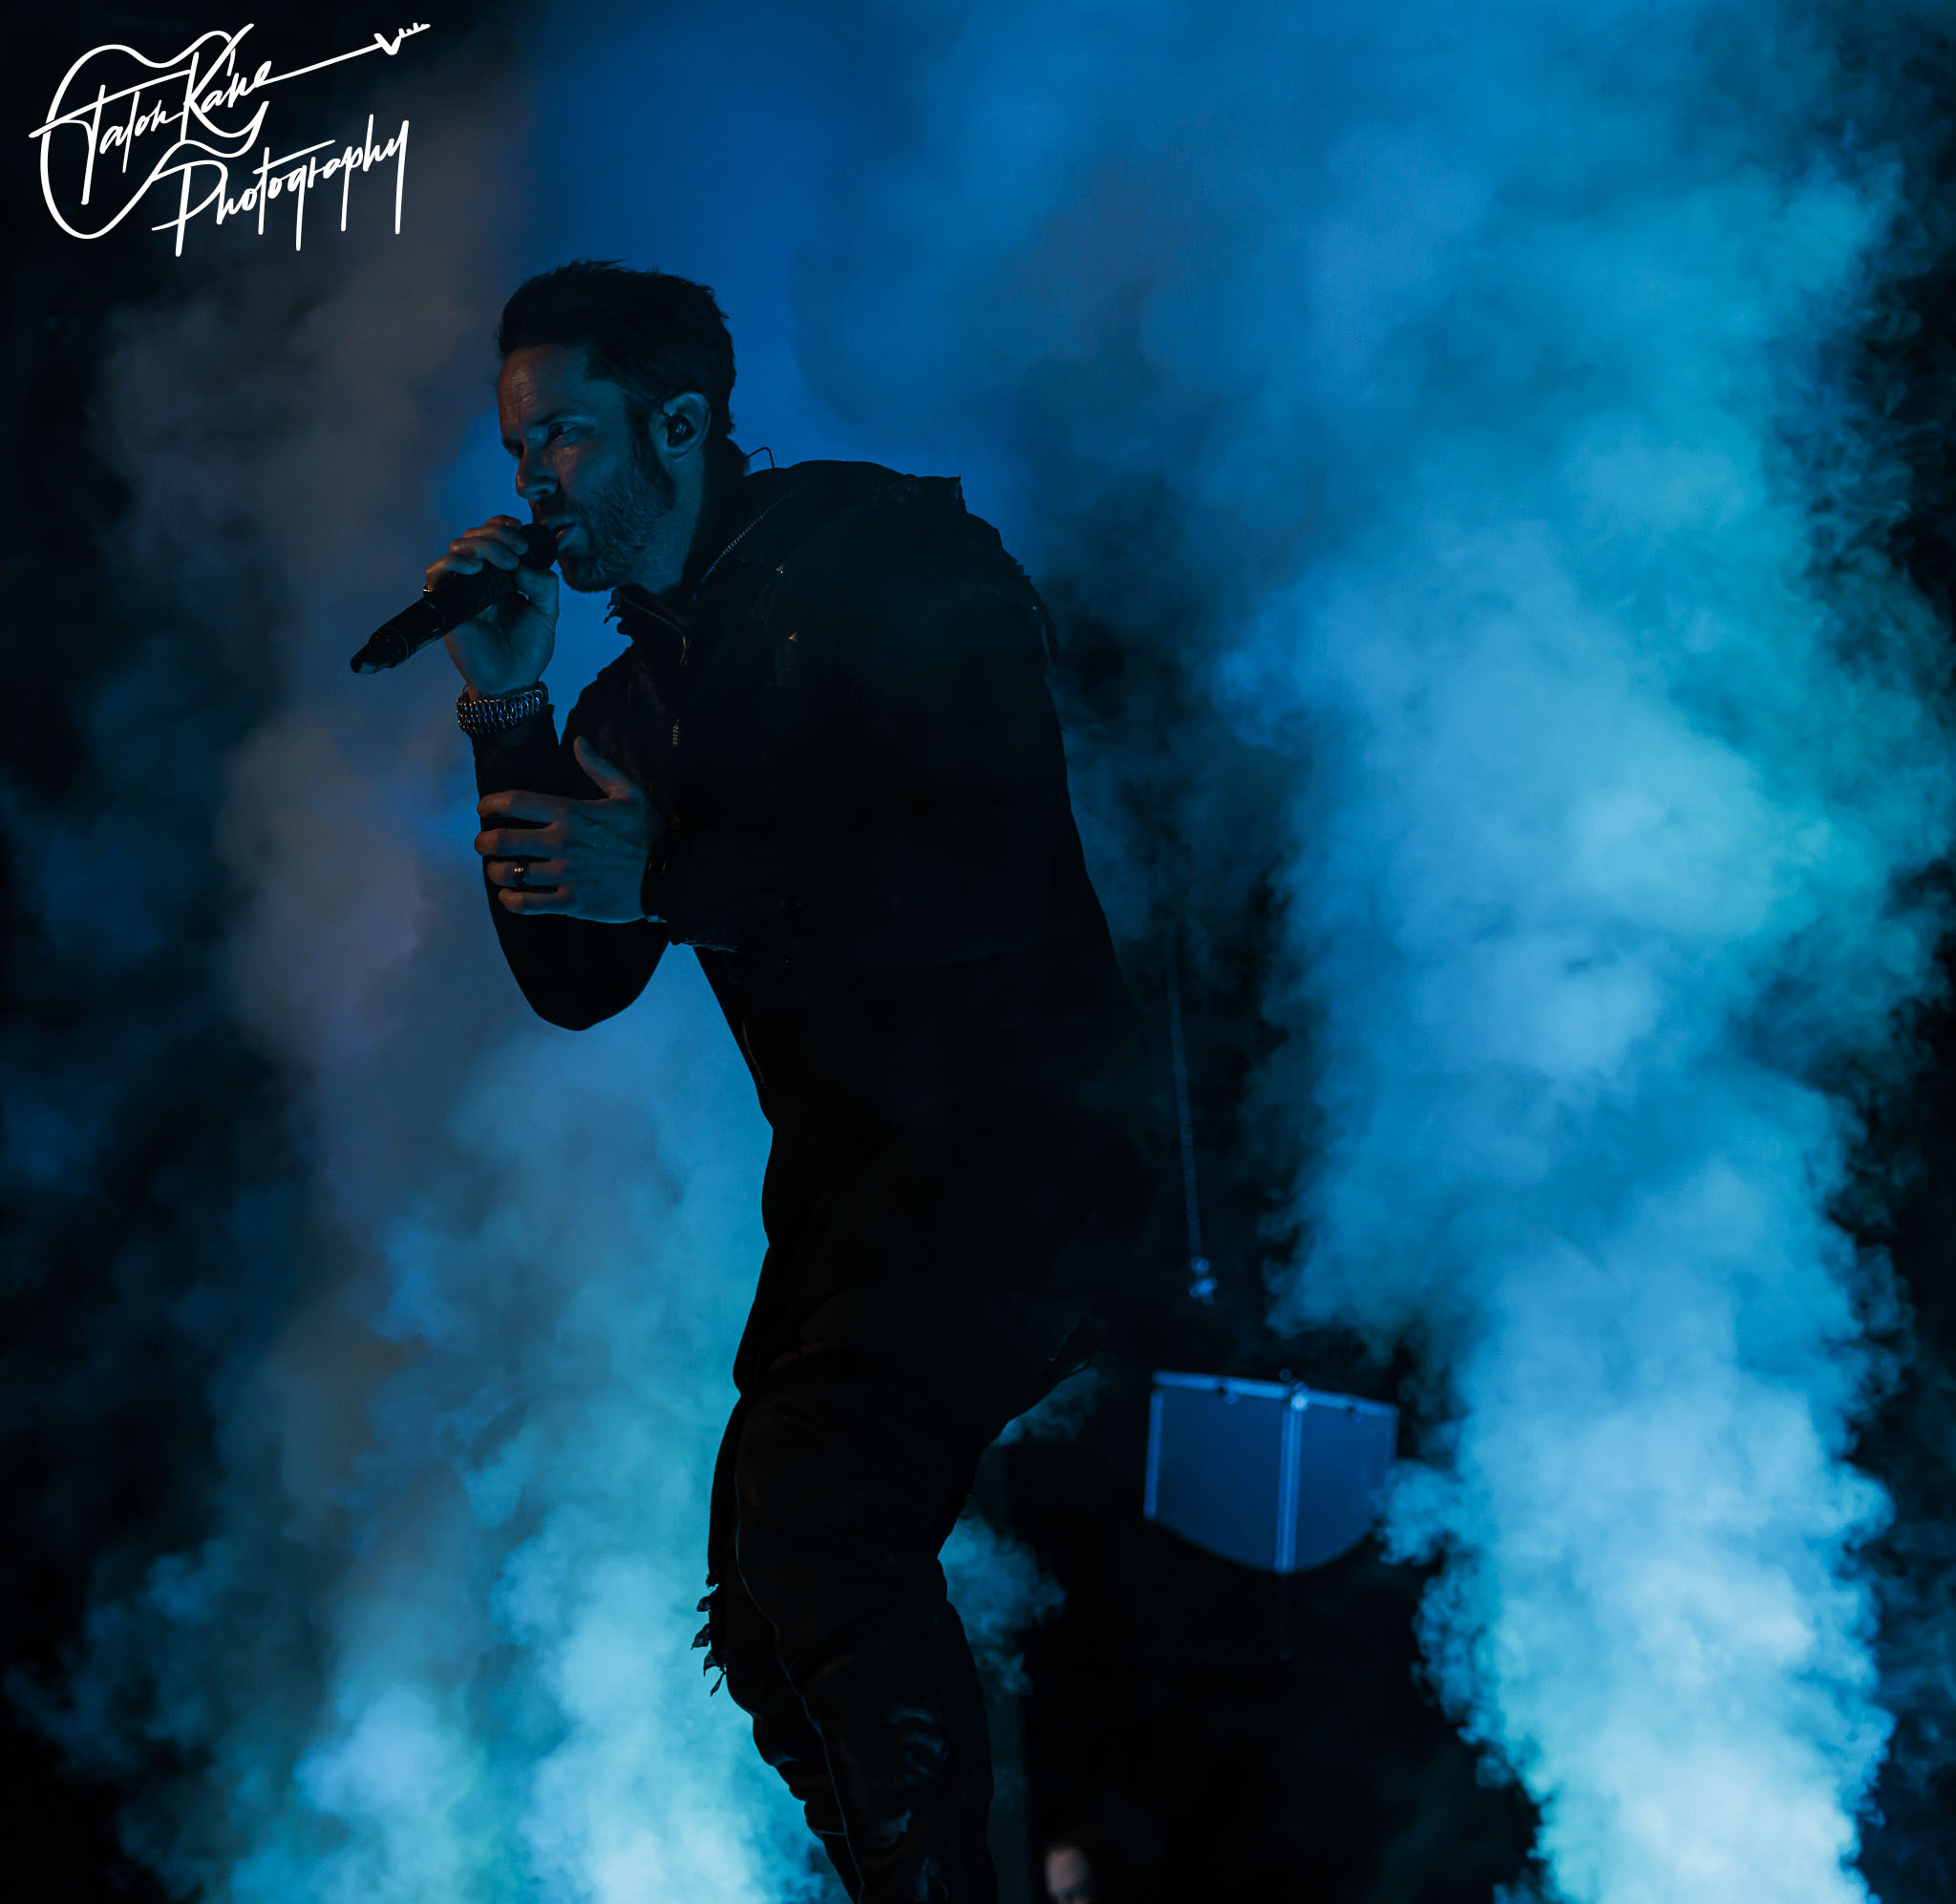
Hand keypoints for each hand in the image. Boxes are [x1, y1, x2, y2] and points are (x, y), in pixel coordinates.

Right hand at [429, 513, 558, 696]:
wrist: (513, 681)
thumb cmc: (528, 650)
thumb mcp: (547, 612)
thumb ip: (544, 584)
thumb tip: (523, 565)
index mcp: (501, 576)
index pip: (493, 536)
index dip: (502, 527)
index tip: (521, 535)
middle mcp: (479, 578)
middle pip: (475, 536)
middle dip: (497, 536)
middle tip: (518, 553)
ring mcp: (462, 589)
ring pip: (458, 548)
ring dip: (482, 545)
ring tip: (506, 563)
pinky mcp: (447, 604)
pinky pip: (436, 573)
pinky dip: (453, 563)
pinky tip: (475, 568)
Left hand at [475, 739, 662, 920]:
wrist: (668, 875)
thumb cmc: (647, 833)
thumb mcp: (629, 793)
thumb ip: (600, 767)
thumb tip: (579, 742)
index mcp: (571, 813)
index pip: (516, 803)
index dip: (491, 805)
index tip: (483, 810)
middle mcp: (562, 842)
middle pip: (504, 841)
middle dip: (484, 843)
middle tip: (482, 845)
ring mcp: (565, 874)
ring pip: (513, 874)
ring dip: (496, 872)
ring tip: (496, 871)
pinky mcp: (572, 902)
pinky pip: (530, 903)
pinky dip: (512, 901)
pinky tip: (509, 897)